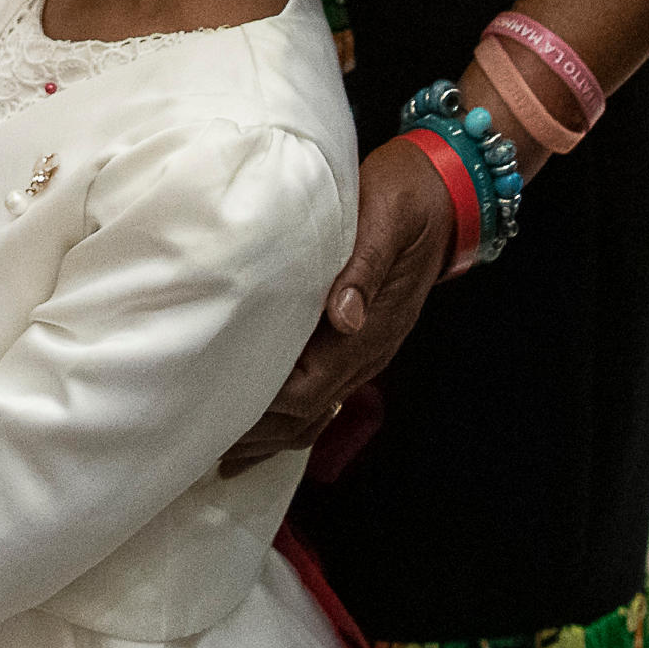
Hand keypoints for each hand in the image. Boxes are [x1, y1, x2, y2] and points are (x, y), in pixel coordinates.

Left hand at [220, 135, 451, 473]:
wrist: (443, 193)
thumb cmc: (406, 197)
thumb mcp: (384, 219)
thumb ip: (364, 267)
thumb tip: (344, 316)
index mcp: (369, 330)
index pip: (309, 389)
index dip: (265, 408)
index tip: (219, 415)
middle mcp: (368, 351)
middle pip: (308, 414)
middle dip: (259, 434)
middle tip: (205, 444)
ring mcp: (365, 349)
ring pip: (316, 412)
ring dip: (274, 435)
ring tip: (228, 454)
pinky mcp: (359, 339)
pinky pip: (324, 392)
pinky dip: (292, 415)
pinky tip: (265, 420)